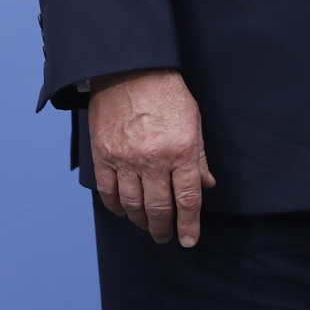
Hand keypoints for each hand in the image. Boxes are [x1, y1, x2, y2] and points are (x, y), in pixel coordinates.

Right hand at [86, 69, 215, 246]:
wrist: (130, 69)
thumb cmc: (167, 93)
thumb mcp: (193, 122)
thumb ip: (199, 157)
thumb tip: (206, 185)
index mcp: (181, 151)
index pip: (187, 199)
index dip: (188, 225)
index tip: (188, 240)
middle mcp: (153, 159)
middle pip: (159, 209)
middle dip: (164, 229)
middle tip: (165, 237)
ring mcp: (125, 159)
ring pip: (133, 205)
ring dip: (141, 221)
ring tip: (147, 225)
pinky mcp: (103, 154)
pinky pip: (107, 191)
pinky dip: (115, 206)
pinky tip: (123, 211)